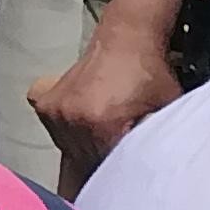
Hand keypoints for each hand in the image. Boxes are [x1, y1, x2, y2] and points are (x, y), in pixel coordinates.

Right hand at [28, 22, 183, 181]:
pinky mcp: (44, 103)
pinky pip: (54, 132)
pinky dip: (67, 132)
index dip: (121, 171)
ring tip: (104, 132)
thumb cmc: (147, 73)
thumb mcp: (165, 112)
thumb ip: (154, 143)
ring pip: (69, 152)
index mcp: (101, 124)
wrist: (127, 38)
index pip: (107, 169)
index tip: (127, 172)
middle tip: (119, 150)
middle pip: (85, 163)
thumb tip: (146, 171)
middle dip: (103, 162)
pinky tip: (83, 122)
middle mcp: (72, 118)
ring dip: (84, 150)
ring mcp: (54, 111)